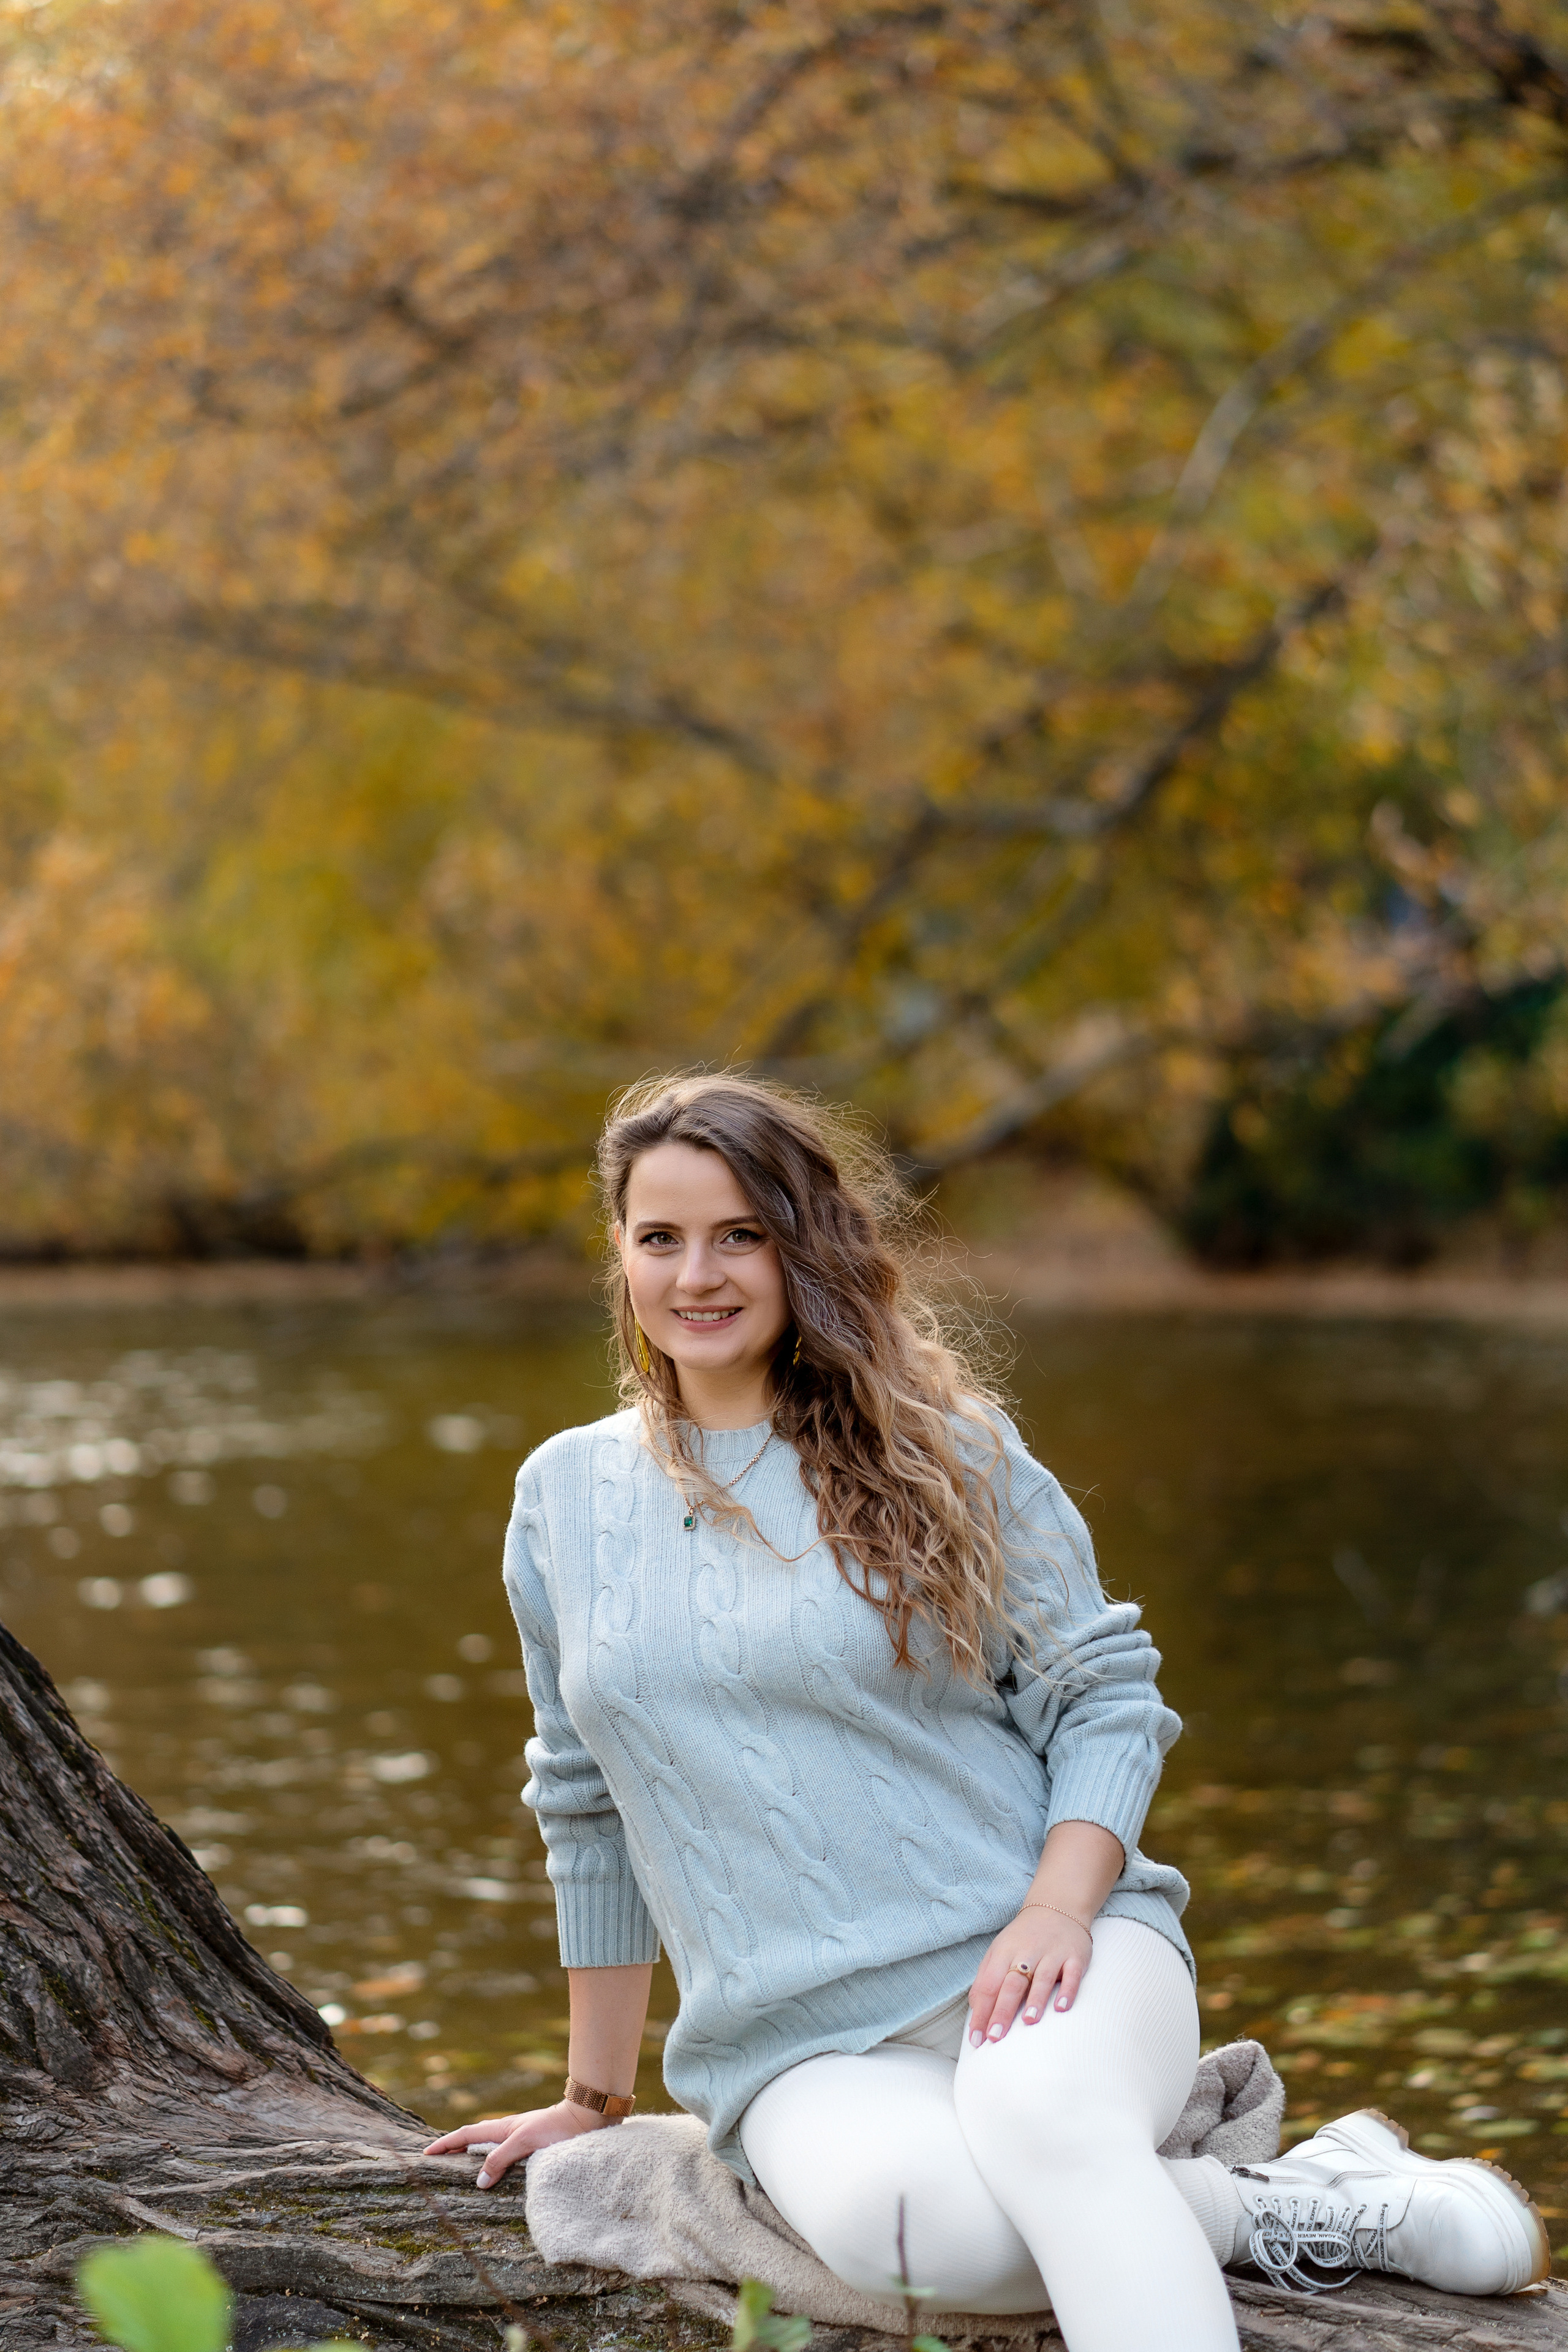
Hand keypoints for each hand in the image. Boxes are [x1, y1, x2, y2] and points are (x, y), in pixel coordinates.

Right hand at [423, 2099, 608, 2186]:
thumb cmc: (556, 2129)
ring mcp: (519, 2138)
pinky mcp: (532, 2146)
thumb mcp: (525, 2143)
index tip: (425, 2153)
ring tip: (459, 2168)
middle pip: (474, 2138)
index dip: (446, 2143)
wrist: (586, 2119)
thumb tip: (479, 2181)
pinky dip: (491, 2161)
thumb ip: (501, 2159)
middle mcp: (508, 2131)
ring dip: (472, 2155)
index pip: (466, 2134)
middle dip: (454, 2148)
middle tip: (436, 2161)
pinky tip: (494, 2172)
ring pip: (489, 2146)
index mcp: (503, 2128)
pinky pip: (503, 2154)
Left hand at [968, 1906, 1092, 2044]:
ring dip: (1035, 1999)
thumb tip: (975, 2012)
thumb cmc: (1023, 1939)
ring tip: (1028, 2021)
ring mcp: (1052, 1953)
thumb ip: (986, 1980)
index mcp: (1004, 1952)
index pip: (988, 1985)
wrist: (1057, 1907)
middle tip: (995, 2036)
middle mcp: (1027, 1952)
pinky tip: (1061, 2007)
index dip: (981, 2012)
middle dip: (1002, 2011)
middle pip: (1012, 1983)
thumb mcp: (999, 1952)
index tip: (976, 2039)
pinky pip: (1072, 1974)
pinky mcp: (1074, 1956)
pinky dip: (1068, 1991)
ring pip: (1043, 1977)